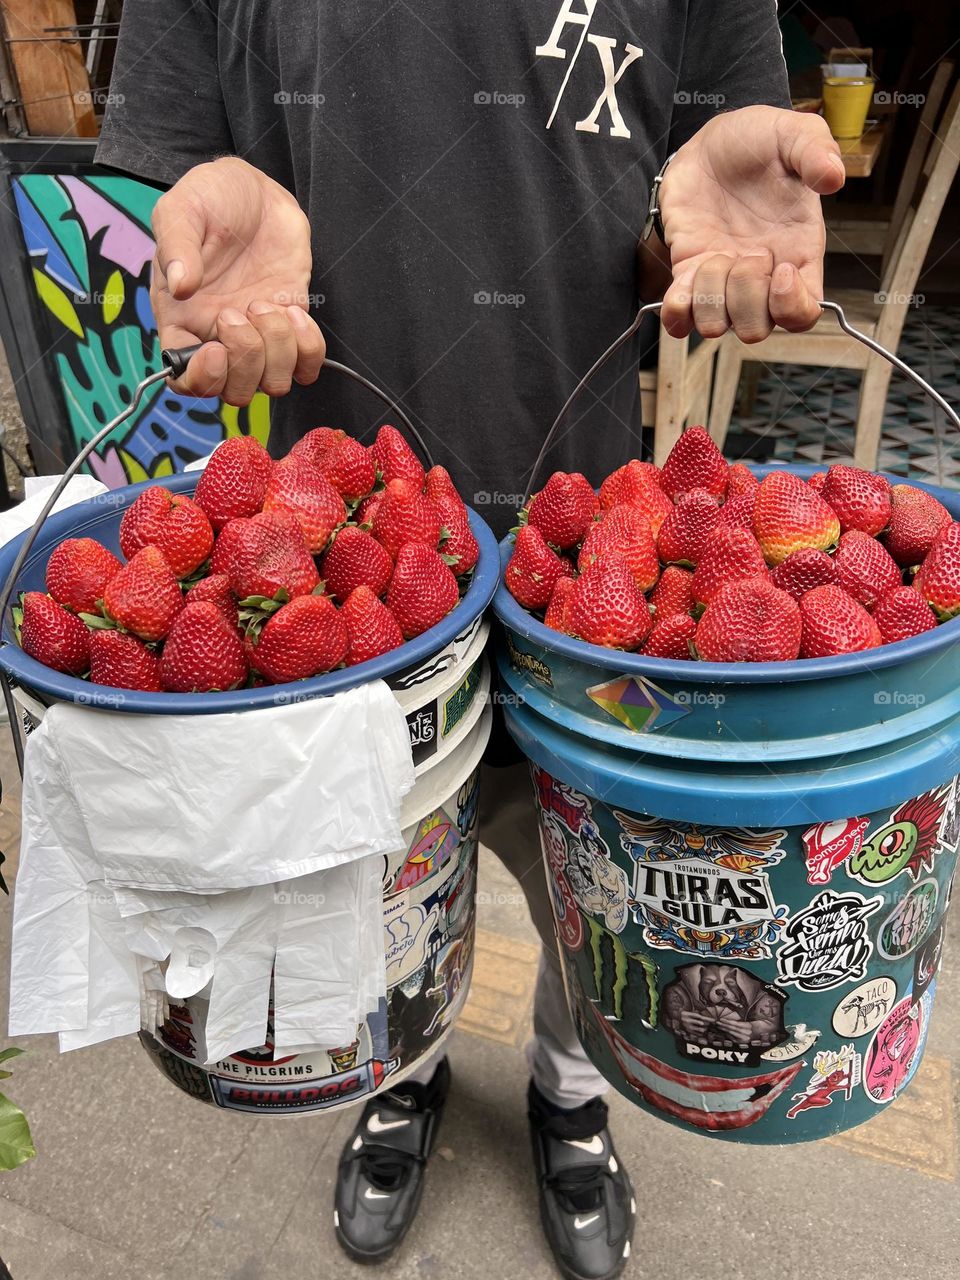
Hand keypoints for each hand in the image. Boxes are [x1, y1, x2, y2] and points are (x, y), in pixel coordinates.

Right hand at [150, 157, 324, 403]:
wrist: (256, 191)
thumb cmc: (211, 199)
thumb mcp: (181, 210)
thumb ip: (175, 245)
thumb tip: (180, 284)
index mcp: (182, 321)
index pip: (185, 380)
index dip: (202, 379)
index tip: (215, 348)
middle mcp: (219, 338)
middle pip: (235, 391)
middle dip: (246, 359)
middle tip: (241, 310)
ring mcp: (259, 336)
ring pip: (273, 384)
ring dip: (277, 350)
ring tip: (267, 303)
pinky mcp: (291, 327)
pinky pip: (307, 366)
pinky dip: (308, 348)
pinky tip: (295, 310)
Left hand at [659, 106, 844, 341]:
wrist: (710, 142)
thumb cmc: (758, 141)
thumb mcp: (793, 134)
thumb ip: (816, 151)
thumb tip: (833, 177)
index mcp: (797, 255)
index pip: (804, 315)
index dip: (792, 307)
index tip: (782, 270)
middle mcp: (761, 278)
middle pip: (756, 328)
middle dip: (747, 296)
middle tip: (747, 253)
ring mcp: (723, 280)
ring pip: (716, 326)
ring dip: (712, 296)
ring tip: (715, 255)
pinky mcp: (688, 274)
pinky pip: (680, 318)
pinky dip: (678, 310)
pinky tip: (685, 281)